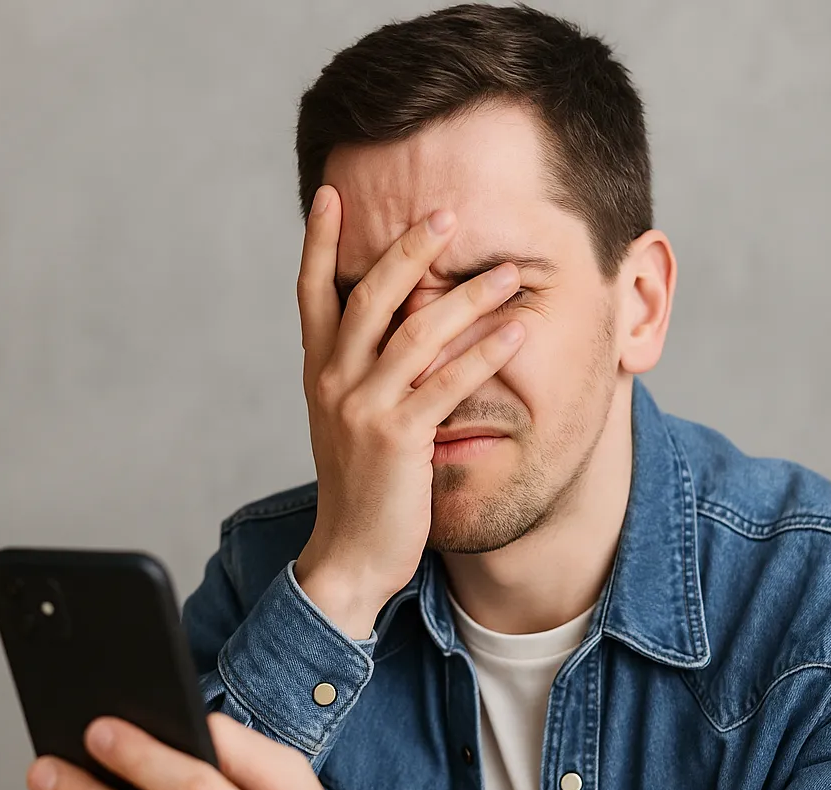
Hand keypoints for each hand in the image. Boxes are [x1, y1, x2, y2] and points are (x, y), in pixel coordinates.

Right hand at [293, 185, 526, 637]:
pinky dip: (486, 351)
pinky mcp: (398, 439)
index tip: (332, 192)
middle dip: (410, 251)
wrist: (350, 556)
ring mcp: (363, 409)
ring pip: (417, 333)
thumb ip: (365, 374)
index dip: (320, 242)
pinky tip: (518, 328)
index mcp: (319, 373)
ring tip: (508, 271)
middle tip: (448, 213)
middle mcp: (333, 383)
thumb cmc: (362, 490)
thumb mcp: (349, 423)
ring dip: (467, 296)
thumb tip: (398, 330)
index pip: (312, 292)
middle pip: (371, 298)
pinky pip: (448, 382)